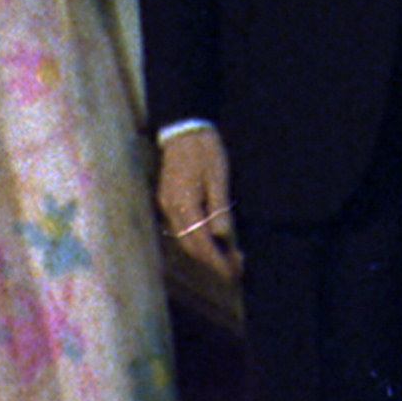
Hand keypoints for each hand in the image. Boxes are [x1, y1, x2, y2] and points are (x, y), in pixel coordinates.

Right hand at [155, 128, 237, 278]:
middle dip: (213, 262)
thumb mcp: (218, 176)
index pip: (201, 242)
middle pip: (190, 246)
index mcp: (184, 203)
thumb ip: (219, 207)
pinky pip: (180, 228)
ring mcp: (165, 205)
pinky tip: (211, 241)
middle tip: (236, 271)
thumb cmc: (204, 150)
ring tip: (227, 260)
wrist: (183, 129)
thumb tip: (223, 236)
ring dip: (204, 253)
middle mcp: (170, 208)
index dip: (218, 260)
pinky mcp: (166, 200)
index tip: (234, 272)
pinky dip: (196, 240)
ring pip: (184, 239)